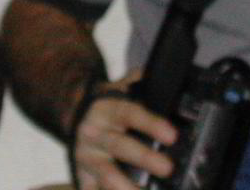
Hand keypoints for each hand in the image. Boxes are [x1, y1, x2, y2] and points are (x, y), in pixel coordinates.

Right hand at [72, 71, 176, 189]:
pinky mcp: (83, 177)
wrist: (78, 119)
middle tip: (167, 168)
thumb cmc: (108, 109)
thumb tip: (155, 72)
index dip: (151, 123)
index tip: (171, 135)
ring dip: (126, 186)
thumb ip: (136, 81)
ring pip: (106, 174)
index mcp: (106, 109)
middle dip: (144, 158)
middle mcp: (94, 133)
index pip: (130, 113)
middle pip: (120, 146)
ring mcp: (87, 158)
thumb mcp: (119, 90)